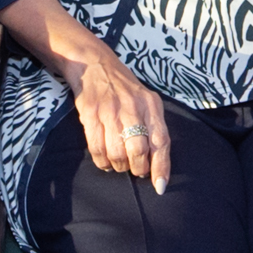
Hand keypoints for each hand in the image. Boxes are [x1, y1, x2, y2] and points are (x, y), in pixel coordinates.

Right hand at [67, 38, 170, 193]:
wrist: (95, 66)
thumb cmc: (124, 89)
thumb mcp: (146, 102)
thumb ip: (153, 127)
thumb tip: (158, 163)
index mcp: (151, 105)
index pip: (161, 140)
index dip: (161, 166)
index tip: (160, 186)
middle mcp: (133, 107)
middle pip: (138, 150)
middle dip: (137, 168)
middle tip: (135, 170)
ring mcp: (110, 110)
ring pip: (116, 152)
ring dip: (118, 166)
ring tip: (119, 164)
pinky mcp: (90, 114)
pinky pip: (96, 147)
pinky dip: (101, 161)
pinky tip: (104, 160)